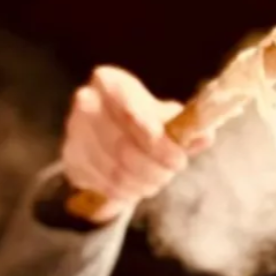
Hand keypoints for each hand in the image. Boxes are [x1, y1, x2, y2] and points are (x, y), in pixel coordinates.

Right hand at [61, 67, 212, 215]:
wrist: (107, 134)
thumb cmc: (144, 121)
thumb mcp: (166, 117)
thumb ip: (186, 127)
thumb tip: (204, 136)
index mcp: (110, 82)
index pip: (130, 111)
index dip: (155, 138)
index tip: (178, 158)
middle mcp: (86, 103)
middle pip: (122, 146)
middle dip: (155, 167)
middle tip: (173, 171)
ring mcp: (74, 132)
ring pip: (114, 170)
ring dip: (143, 182)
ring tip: (157, 180)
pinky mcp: (71, 159)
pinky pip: (103, 184)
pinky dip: (126, 193)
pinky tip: (137, 187)